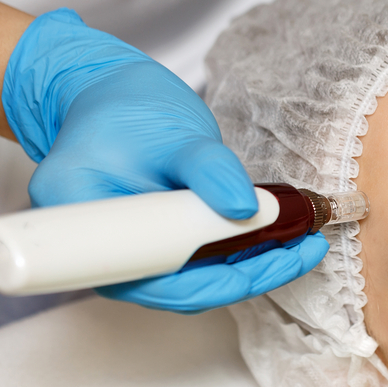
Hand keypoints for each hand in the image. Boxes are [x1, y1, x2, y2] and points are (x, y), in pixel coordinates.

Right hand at [2, 9, 327, 311]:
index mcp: (82, 224)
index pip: (151, 279)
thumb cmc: (127, 107)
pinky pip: (201, 264)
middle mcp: (104, 254)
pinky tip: (281, 238)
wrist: (110, 97)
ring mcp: (132, 256)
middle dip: (248, 275)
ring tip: (304, 244)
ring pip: (197, 281)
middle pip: (180, 289)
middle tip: (304, 250)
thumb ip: (208, 169)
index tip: (260, 264)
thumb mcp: (171, 130)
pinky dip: (242, 253)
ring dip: (253, 266)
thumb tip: (247, 210)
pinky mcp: (158, 249)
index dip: (210, 282)